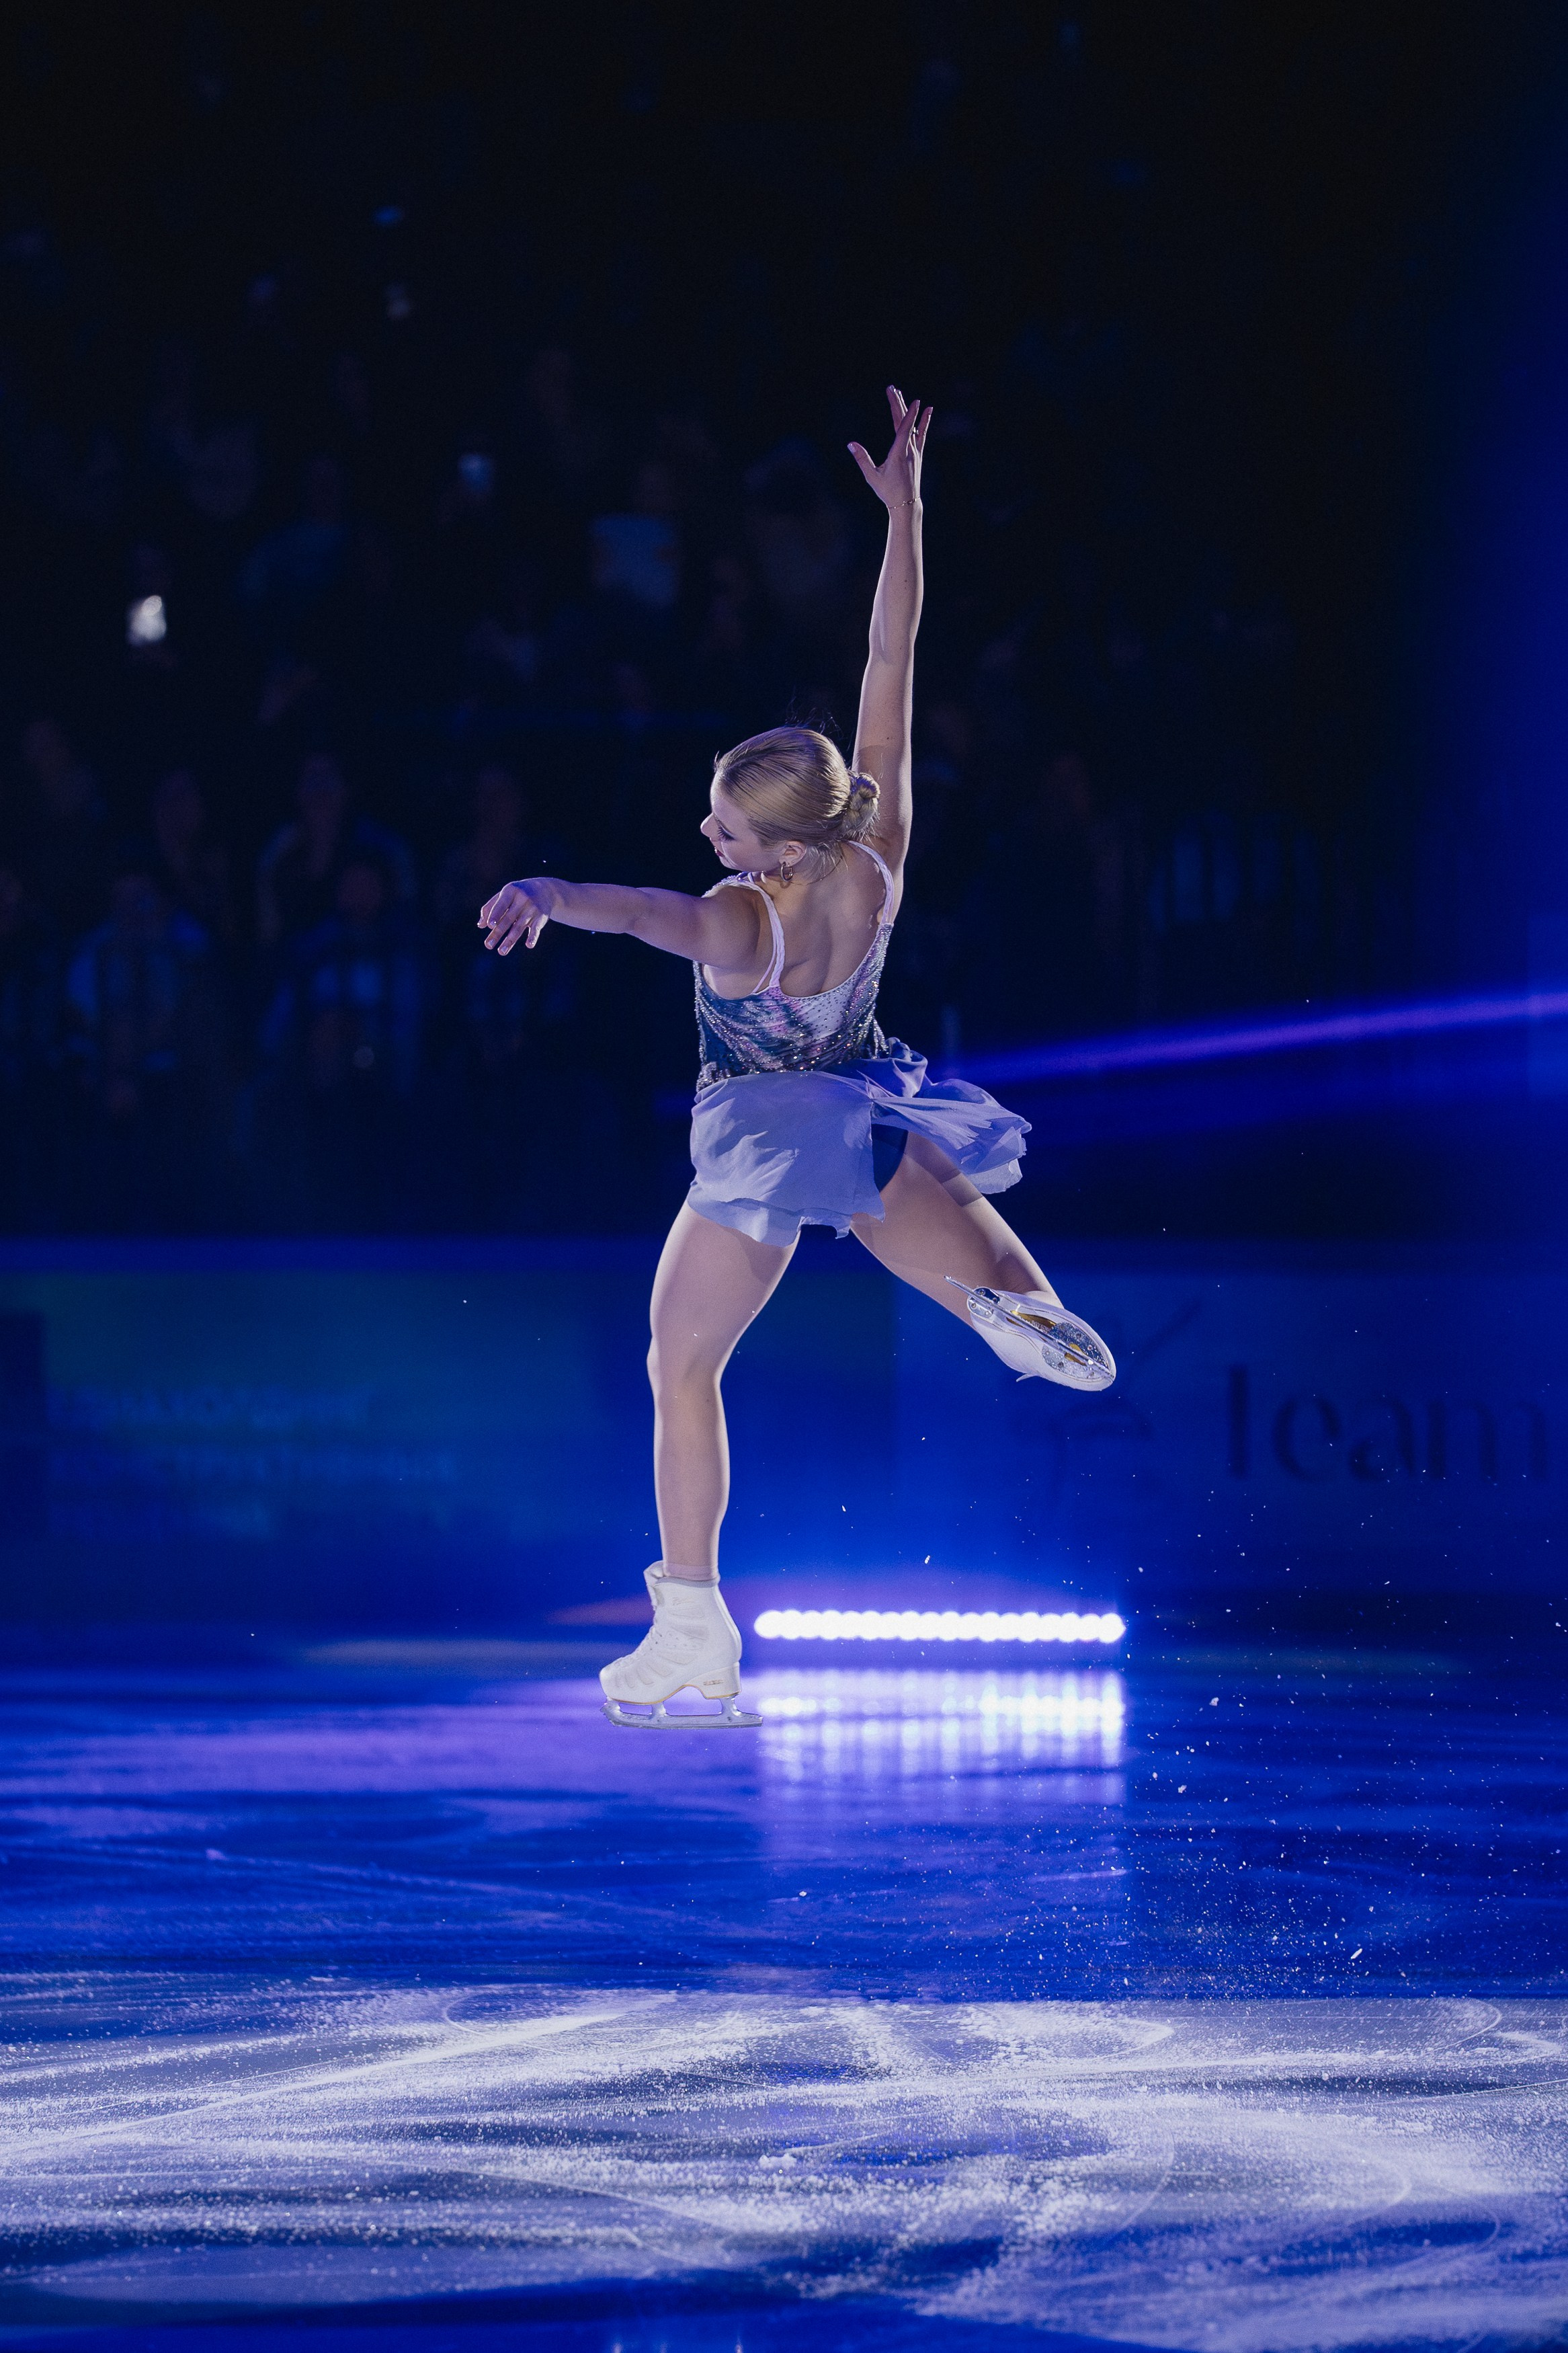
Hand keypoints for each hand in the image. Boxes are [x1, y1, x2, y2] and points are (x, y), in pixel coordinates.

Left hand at [479, 877, 555, 953]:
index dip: (496, 915)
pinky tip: (529, 945)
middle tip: (488, 945)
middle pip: (508, 919)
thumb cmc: (518, 894)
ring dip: (510, 940)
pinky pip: (536, 929)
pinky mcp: (541, 918)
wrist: (545, 890)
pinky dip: (533, 937)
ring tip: (501, 952)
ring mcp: (532, 909)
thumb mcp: (504, 895)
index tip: (490, 926)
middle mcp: (522, 899)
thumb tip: (480, 925)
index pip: (501, 905)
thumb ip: (490, 908)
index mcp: (511, 891)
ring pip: (519, 927)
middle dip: (498, 933)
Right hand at [848, 385, 931, 510]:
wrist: (906, 504)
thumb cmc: (888, 492)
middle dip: (898, 404)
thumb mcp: (872, 477)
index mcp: (899, 454)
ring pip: (913, 426)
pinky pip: (922, 434)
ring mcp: (915, 452)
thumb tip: (850, 444)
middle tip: (892, 388)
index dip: (909, 414)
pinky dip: (924, 421)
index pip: (905, 429)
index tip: (913, 399)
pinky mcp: (918, 454)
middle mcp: (910, 451)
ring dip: (907, 410)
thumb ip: (862, 459)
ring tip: (903, 395)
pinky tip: (928, 409)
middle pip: (905, 422)